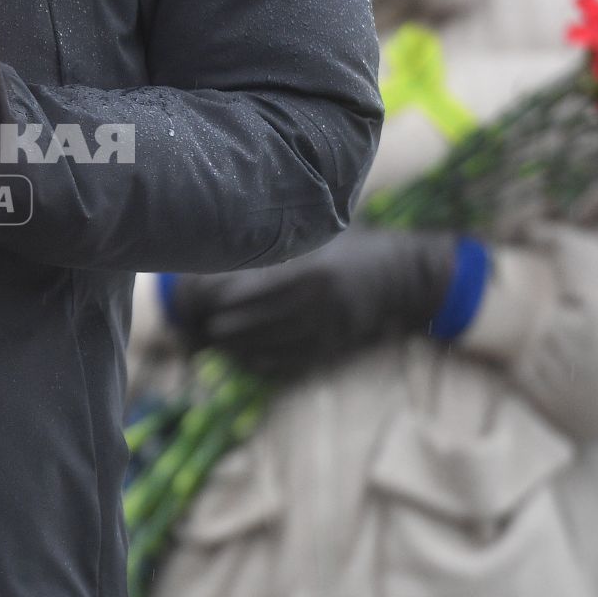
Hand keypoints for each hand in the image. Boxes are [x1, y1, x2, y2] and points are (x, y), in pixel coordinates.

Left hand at [167, 227, 460, 379]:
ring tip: (211, 337)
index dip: (206, 299)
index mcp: (304, 268)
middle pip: (241, 323)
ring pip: (258, 347)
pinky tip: (240, 354)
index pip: (237, 291)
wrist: (405, 274)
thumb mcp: (316, 233)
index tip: (192, 298)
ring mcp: (322, 329)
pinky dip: (255, 361)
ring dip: (229, 346)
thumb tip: (214, 252)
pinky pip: (281, 363)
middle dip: (212, 325)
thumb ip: (273, 241)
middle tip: (194, 321)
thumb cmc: (351, 245)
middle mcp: (312, 302)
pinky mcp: (330, 348)